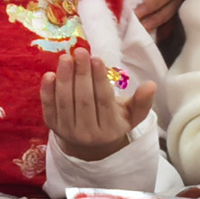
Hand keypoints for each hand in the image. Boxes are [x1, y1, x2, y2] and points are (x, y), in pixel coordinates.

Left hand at [40, 45, 156, 162]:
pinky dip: (47, 92)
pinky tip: (49, 74)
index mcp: (110, 129)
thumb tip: (151, 85)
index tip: (96, 58)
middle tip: (80, 52)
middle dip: (81, 74)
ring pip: (65, 102)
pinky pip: (49, 108)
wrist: (89, 146)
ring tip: (66, 58)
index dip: (99, 79)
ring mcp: (68, 132)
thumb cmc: (113, 122)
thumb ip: (142, 102)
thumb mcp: (131, 116)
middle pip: (84, 100)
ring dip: (64, 78)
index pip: (104, 101)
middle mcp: (88, 134)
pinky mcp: (52, 127)